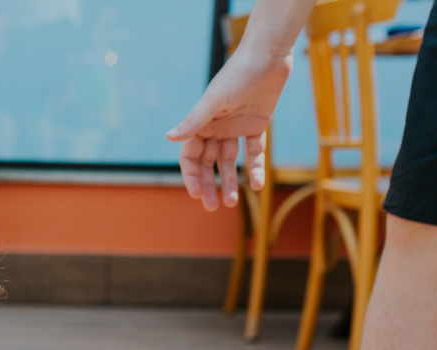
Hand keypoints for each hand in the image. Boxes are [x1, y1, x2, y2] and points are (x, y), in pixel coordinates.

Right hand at [166, 48, 291, 210]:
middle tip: (211, 206)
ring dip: (229, 181)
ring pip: (229, 161)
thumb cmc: (238, 75)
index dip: (191, 175)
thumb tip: (169, 138)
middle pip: (208, 163)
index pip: (191, 156)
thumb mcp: (215, 101)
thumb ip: (194, 121)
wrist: (267, 56)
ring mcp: (235, 128)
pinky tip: (256, 185)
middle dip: (208, 185)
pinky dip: (255, 168)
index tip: (196, 194)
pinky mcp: (255, 125)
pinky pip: (253, 151)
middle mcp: (216, 128)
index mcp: (201, 123)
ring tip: (232, 202)